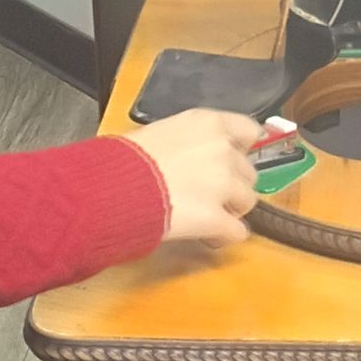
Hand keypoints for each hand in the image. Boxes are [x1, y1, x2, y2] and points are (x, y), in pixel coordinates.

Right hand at [124, 110, 261, 245]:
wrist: (110, 187)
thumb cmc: (123, 159)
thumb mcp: (159, 133)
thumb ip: (189, 141)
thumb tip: (191, 155)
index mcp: (209, 124)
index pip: (249, 131)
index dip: (241, 150)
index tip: (230, 160)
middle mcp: (223, 150)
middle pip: (248, 172)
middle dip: (232, 185)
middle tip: (206, 194)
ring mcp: (223, 185)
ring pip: (247, 202)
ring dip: (230, 210)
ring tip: (204, 216)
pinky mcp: (216, 218)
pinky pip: (237, 232)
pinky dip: (223, 236)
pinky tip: (207, 236)